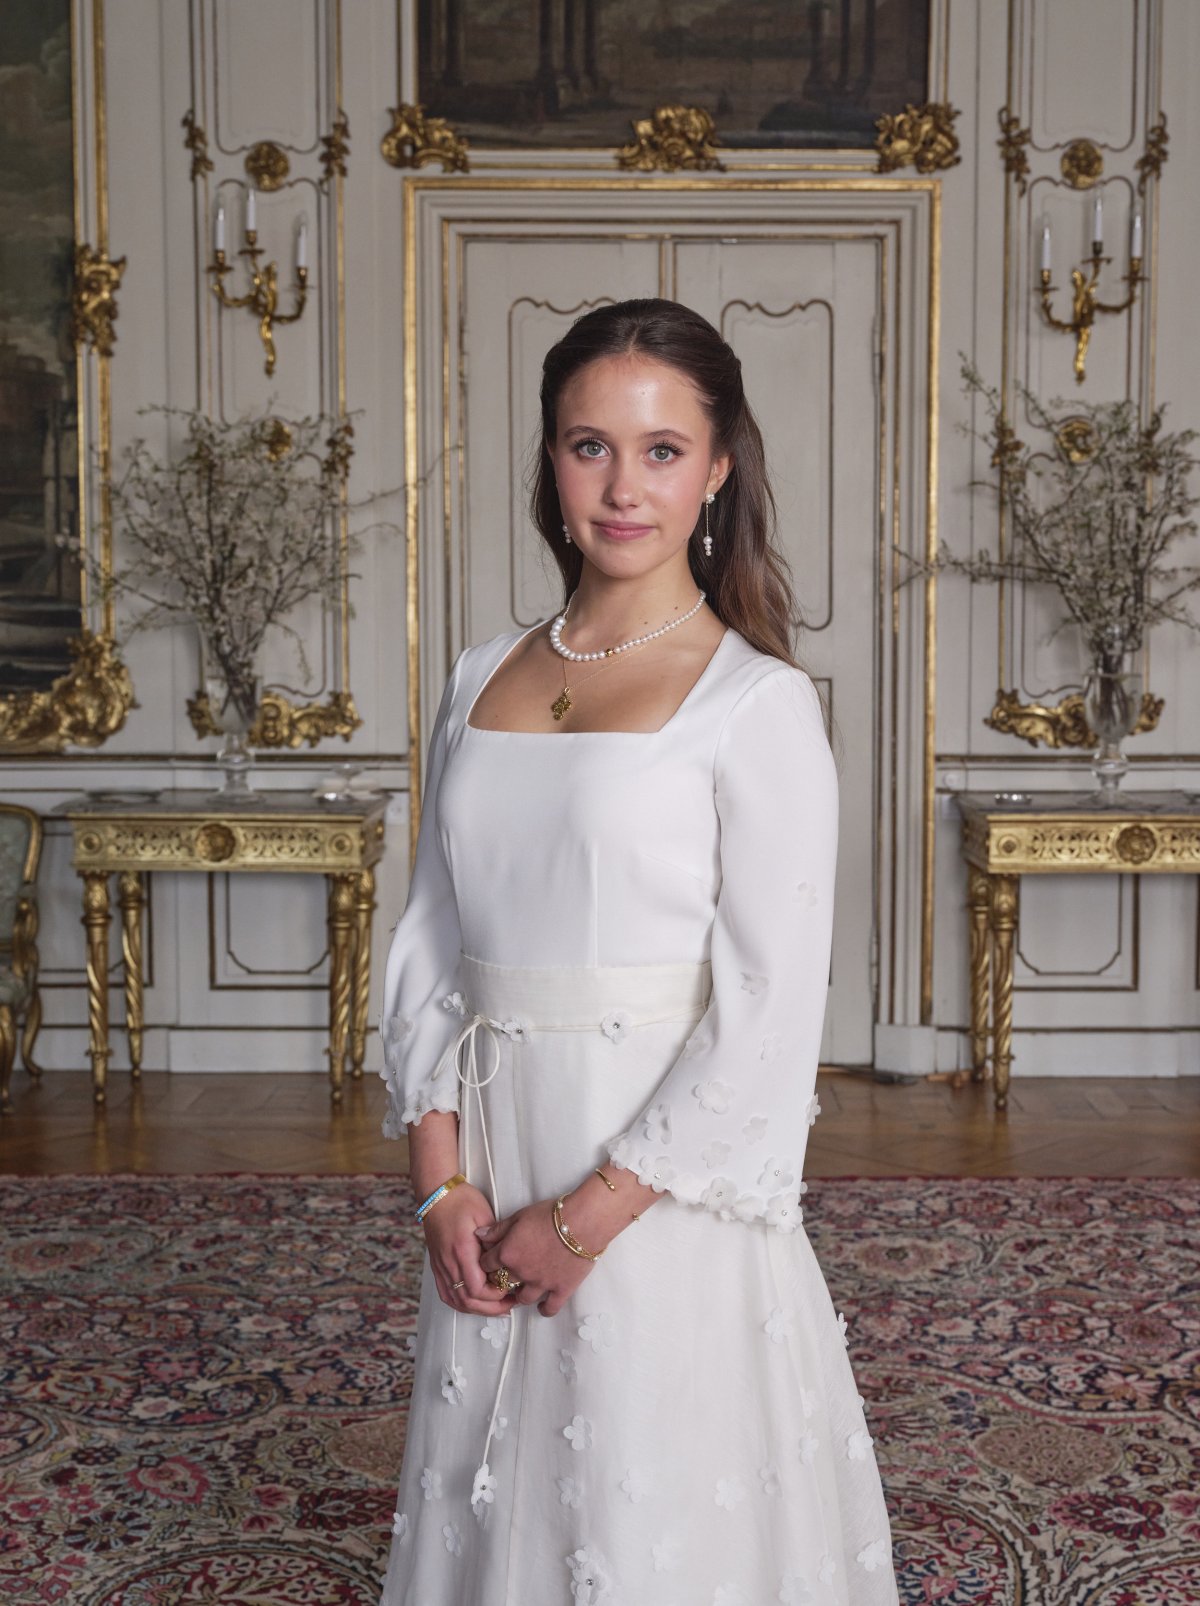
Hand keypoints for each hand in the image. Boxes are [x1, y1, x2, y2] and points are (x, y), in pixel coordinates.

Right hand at [421, 1183, 515, 1316]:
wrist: (436, 1194)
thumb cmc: (462, 1200)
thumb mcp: (484, 1214)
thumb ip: (495, 1240)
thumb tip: (506, 1261)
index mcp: (462, 1250)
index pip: (477, 1288)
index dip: (495, 1296)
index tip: (510, 1290)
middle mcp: (449, 1263)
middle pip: (468, 1300)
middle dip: (491, 1308)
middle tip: (509, 1305)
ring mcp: (441, 1267)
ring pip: (457, 1301)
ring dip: (478, 1309)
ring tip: (496, 1307)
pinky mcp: (437, 1267)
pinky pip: (446, 1294)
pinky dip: (461, 1304)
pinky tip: (474, 1304)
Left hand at [475, 1198, 597, 1317]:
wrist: (582, 1222)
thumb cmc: (551, 1214)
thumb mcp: (520, 1215)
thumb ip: (498, 1229)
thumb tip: (479, 1235)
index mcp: (507, 1253)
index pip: (486, 1265)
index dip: (487, 1262)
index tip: (491, 1261)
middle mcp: (521, 1272)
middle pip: (502, 1283)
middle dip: (501, 1280)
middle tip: (506, 1275)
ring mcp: (541, 1284)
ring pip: (523, 1298)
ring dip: (520, 1295)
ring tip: (522, 1289)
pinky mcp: (560, 1290)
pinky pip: (550, 1307)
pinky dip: (544, 1309)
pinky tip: (542, 1307)